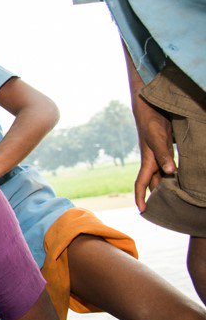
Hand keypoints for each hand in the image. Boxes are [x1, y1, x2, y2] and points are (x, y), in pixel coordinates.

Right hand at [131, 95, 174, 210]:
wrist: (150, 107)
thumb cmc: (151, 121)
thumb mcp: (157, 137)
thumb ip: (163, 154)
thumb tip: (170, 172)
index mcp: (148, 161)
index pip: (141, 183)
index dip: (140, 197)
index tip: (142, 211)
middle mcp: (152, 161)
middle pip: (152, 183)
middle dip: (154, 198)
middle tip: (161, 212)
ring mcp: (158, 156)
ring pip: (161, 176)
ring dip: (164, 187)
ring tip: (172, 200)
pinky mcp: (165, 150)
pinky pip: (167, 167)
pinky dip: (172, 175)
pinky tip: (179, 177)